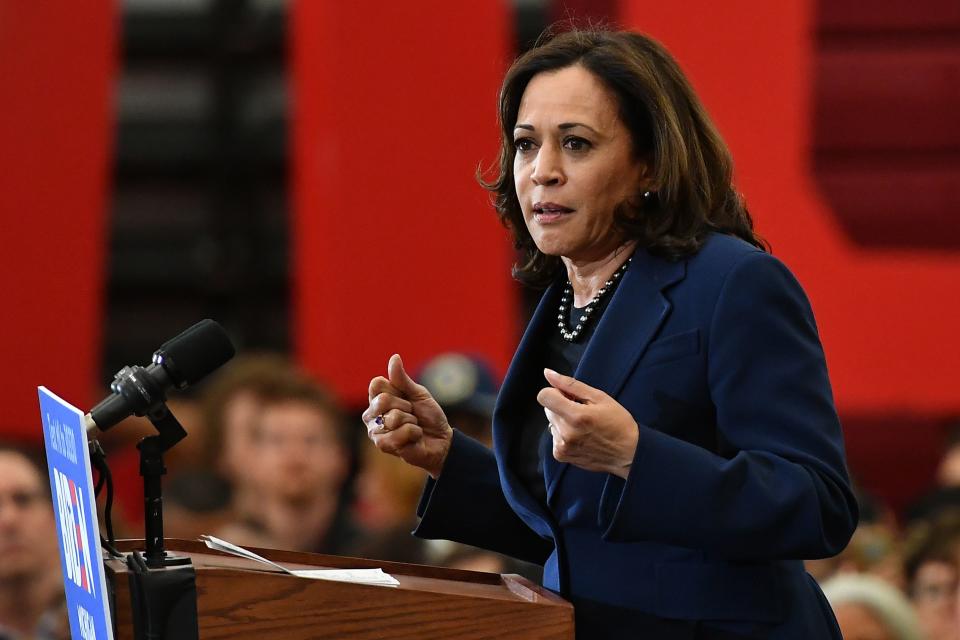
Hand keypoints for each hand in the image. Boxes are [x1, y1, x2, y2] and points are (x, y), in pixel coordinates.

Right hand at [362, 354, 452, 477]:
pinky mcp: (383, 446)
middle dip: (406, 406)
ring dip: (412, 421)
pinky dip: (414, 433)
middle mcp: (371, 415)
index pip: (376, 384)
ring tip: (413, 427)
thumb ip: (403, 379)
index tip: (407, 398)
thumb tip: (394, 357)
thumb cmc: (427, 416)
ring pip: (393, 418)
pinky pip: (402, 432)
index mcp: (377, 399)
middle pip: (383, 400)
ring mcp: (375, 432)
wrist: (441, 439)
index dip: (397, 389)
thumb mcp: (418, 393)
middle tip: (412, 414)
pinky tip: (413, 438)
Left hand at [537, 368, 638, 478]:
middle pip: (547, 409)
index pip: (544, 396)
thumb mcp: (599, 397)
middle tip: (581, 411)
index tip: (568, 396)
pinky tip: (581, 436)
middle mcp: (566, 433)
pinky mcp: (561, 455)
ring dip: (563, 421)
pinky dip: (564, 434)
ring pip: (551, 422)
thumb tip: (548, 373)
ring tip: (584, 426)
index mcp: (576, 416)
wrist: (629, 453)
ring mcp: (562, 446)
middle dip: (561, 406)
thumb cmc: (618, 424)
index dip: (555, 392)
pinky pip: (555, 436)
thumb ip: (570, 384)